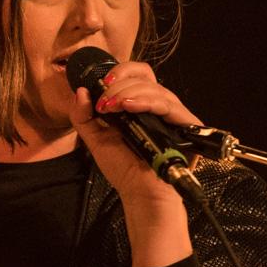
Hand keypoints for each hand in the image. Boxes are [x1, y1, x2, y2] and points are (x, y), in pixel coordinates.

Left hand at [69, 61, 198, 266]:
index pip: (136, 75)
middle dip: (119, 84)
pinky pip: (169, 104)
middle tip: (104, 103)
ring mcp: (172, 114)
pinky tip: (130, 106)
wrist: (140, 193)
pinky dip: (147, 101)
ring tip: (113, 106)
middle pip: (145, 76)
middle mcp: (158, 106)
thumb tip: (80, 91)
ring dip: (129, 92)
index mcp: (139, 105)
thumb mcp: (96, 140)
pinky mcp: (185, 125)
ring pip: (155, 88)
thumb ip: (83, 116)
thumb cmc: (123, 168)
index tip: (101, 84)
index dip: (120, 72)